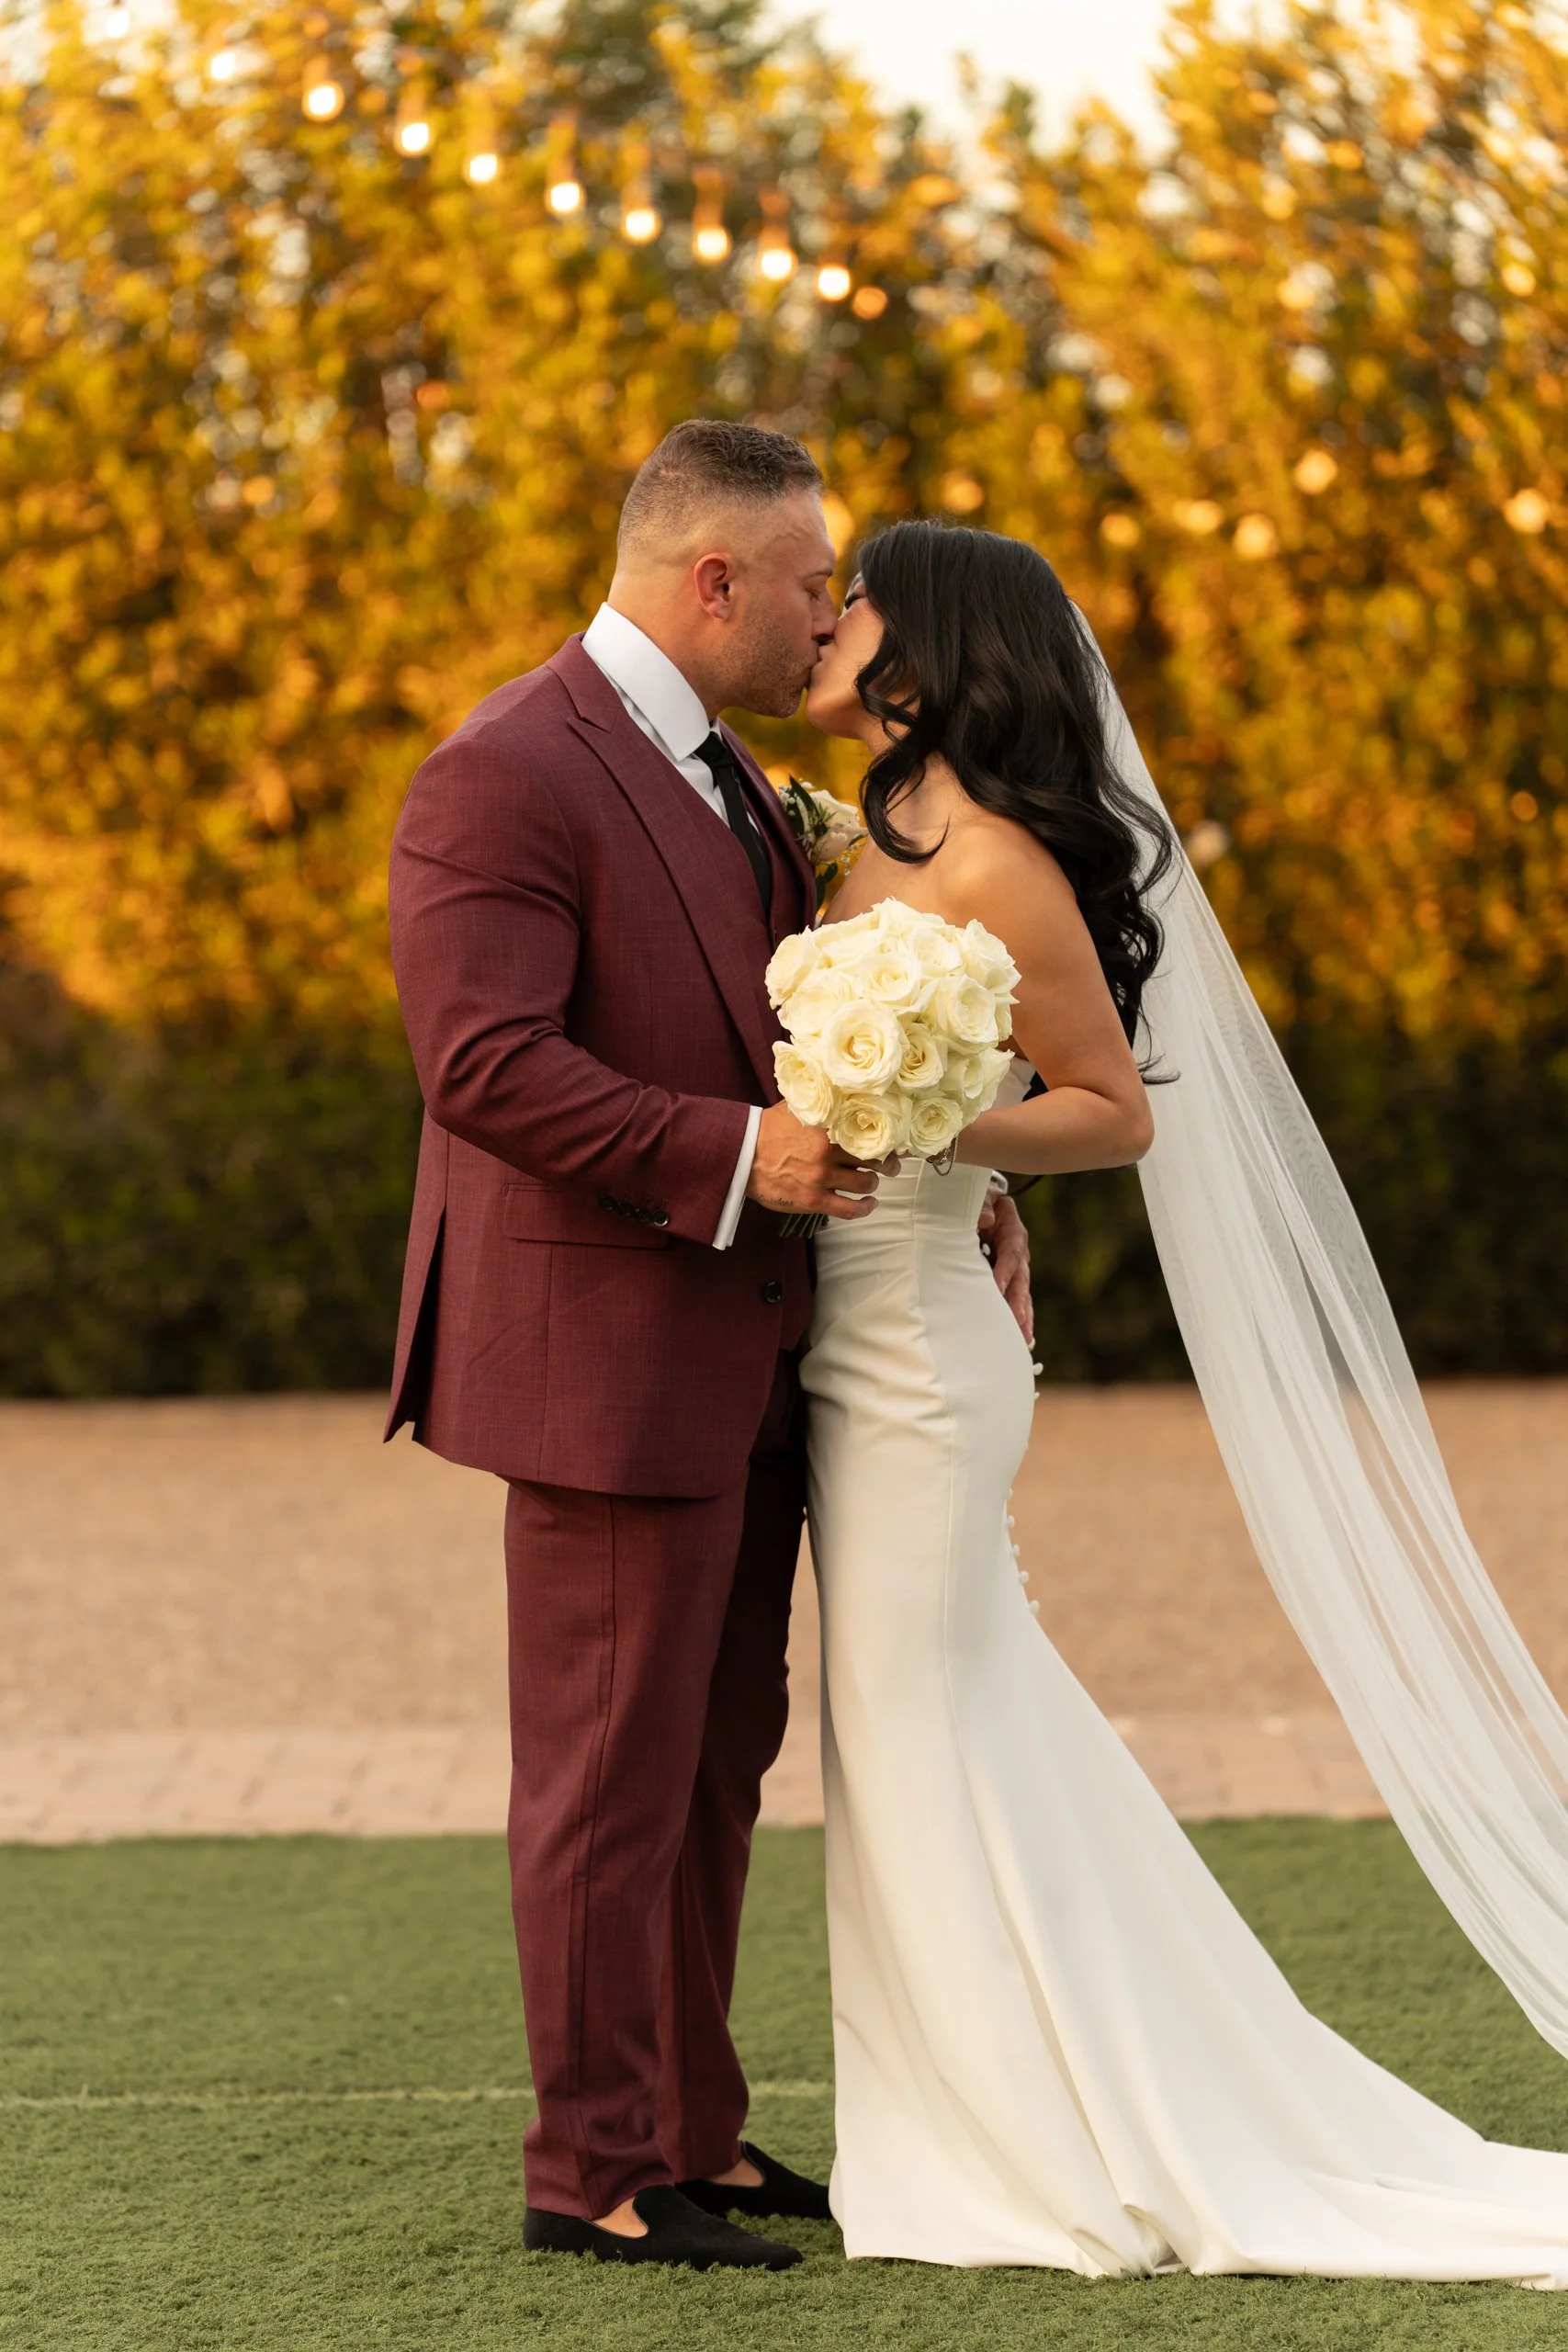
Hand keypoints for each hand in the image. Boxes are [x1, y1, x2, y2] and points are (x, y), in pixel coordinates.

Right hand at [747, 1101, 881, 1220]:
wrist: (740, 1154)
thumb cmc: (767, 1129)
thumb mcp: (797, 1107)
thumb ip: (821, 1101)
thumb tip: (841, 1088)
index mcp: (827, 1126)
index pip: (870, 1131)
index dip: (887, 1138)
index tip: (894, 1140)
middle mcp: (828, 1151)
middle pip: (874, 1159)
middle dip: (888, 1163)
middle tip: (891, 1164)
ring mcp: (821, 1178)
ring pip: (865, 1183)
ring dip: (873, 1183)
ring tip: (872, 1182)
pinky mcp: (813, 1200)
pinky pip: (849, 1209)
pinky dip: (864, 1208)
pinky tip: (870, 1204)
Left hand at [979, 1179, 1032, 1346]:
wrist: (987, 1205)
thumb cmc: (981, 1202)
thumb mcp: (983, 1197)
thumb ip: (984, 1206)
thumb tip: (984, 1220)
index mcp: (1013, 1233)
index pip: (1010, 1254)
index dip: (1004, 1271)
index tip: (997, 1289)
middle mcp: (1019, 1254)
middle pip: (1021, 1281)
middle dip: (1018, 1303)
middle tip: (1017, 1323)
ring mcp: (1017, 1269)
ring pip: (1022, 1296)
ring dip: (1023, 1318)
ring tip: (1024, 1340)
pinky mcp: (1011, 1280)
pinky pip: (1018, 1302)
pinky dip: (1021, 1320)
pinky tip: (1023, 1340)